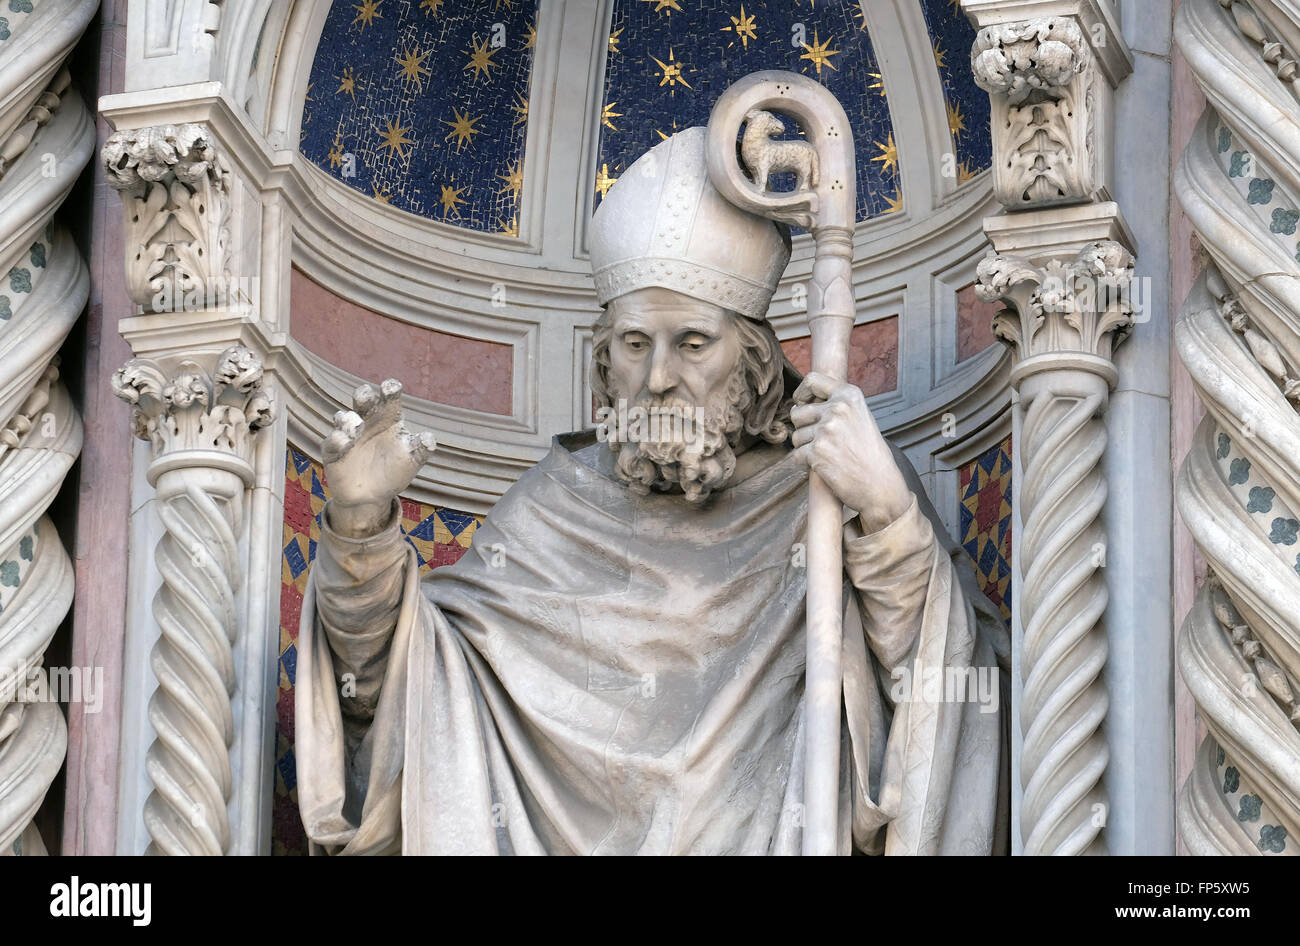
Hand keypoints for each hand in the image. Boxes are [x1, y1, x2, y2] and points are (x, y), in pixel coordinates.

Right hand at [322, 379, 436, 537]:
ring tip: (357, 427)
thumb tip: (428, 439)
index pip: (389, 399)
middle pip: (363, 401)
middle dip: (363, 395)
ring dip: (349, 420)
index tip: (390, 388)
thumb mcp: (412, 461)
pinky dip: (337, 440)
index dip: (389, 390)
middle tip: (365, 395)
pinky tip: (345, 442)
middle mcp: (367, 422)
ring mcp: (348, 435)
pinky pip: (331, 442)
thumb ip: (420, 449)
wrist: (372, 498)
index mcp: (388, 419)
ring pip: (344, 418)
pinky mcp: (333, 452)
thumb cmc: (395, 472)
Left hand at [790, 372, 912, 532]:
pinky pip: (797, 455)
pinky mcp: (816, 452)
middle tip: (822, 441)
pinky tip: (825, 466)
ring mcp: (826, 430)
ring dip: (806, 447)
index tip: (801, 403)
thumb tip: (799, 403)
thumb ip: (836, 405)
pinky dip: (806, 463)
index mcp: (849, 396)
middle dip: (804, 428)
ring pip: (796, 436)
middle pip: (798, 412)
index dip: (802, 393)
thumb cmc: (870, 454)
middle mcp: (837, 409)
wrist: (880, 485)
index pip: (812, 380)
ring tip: (829, 455)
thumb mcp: (860, 417)